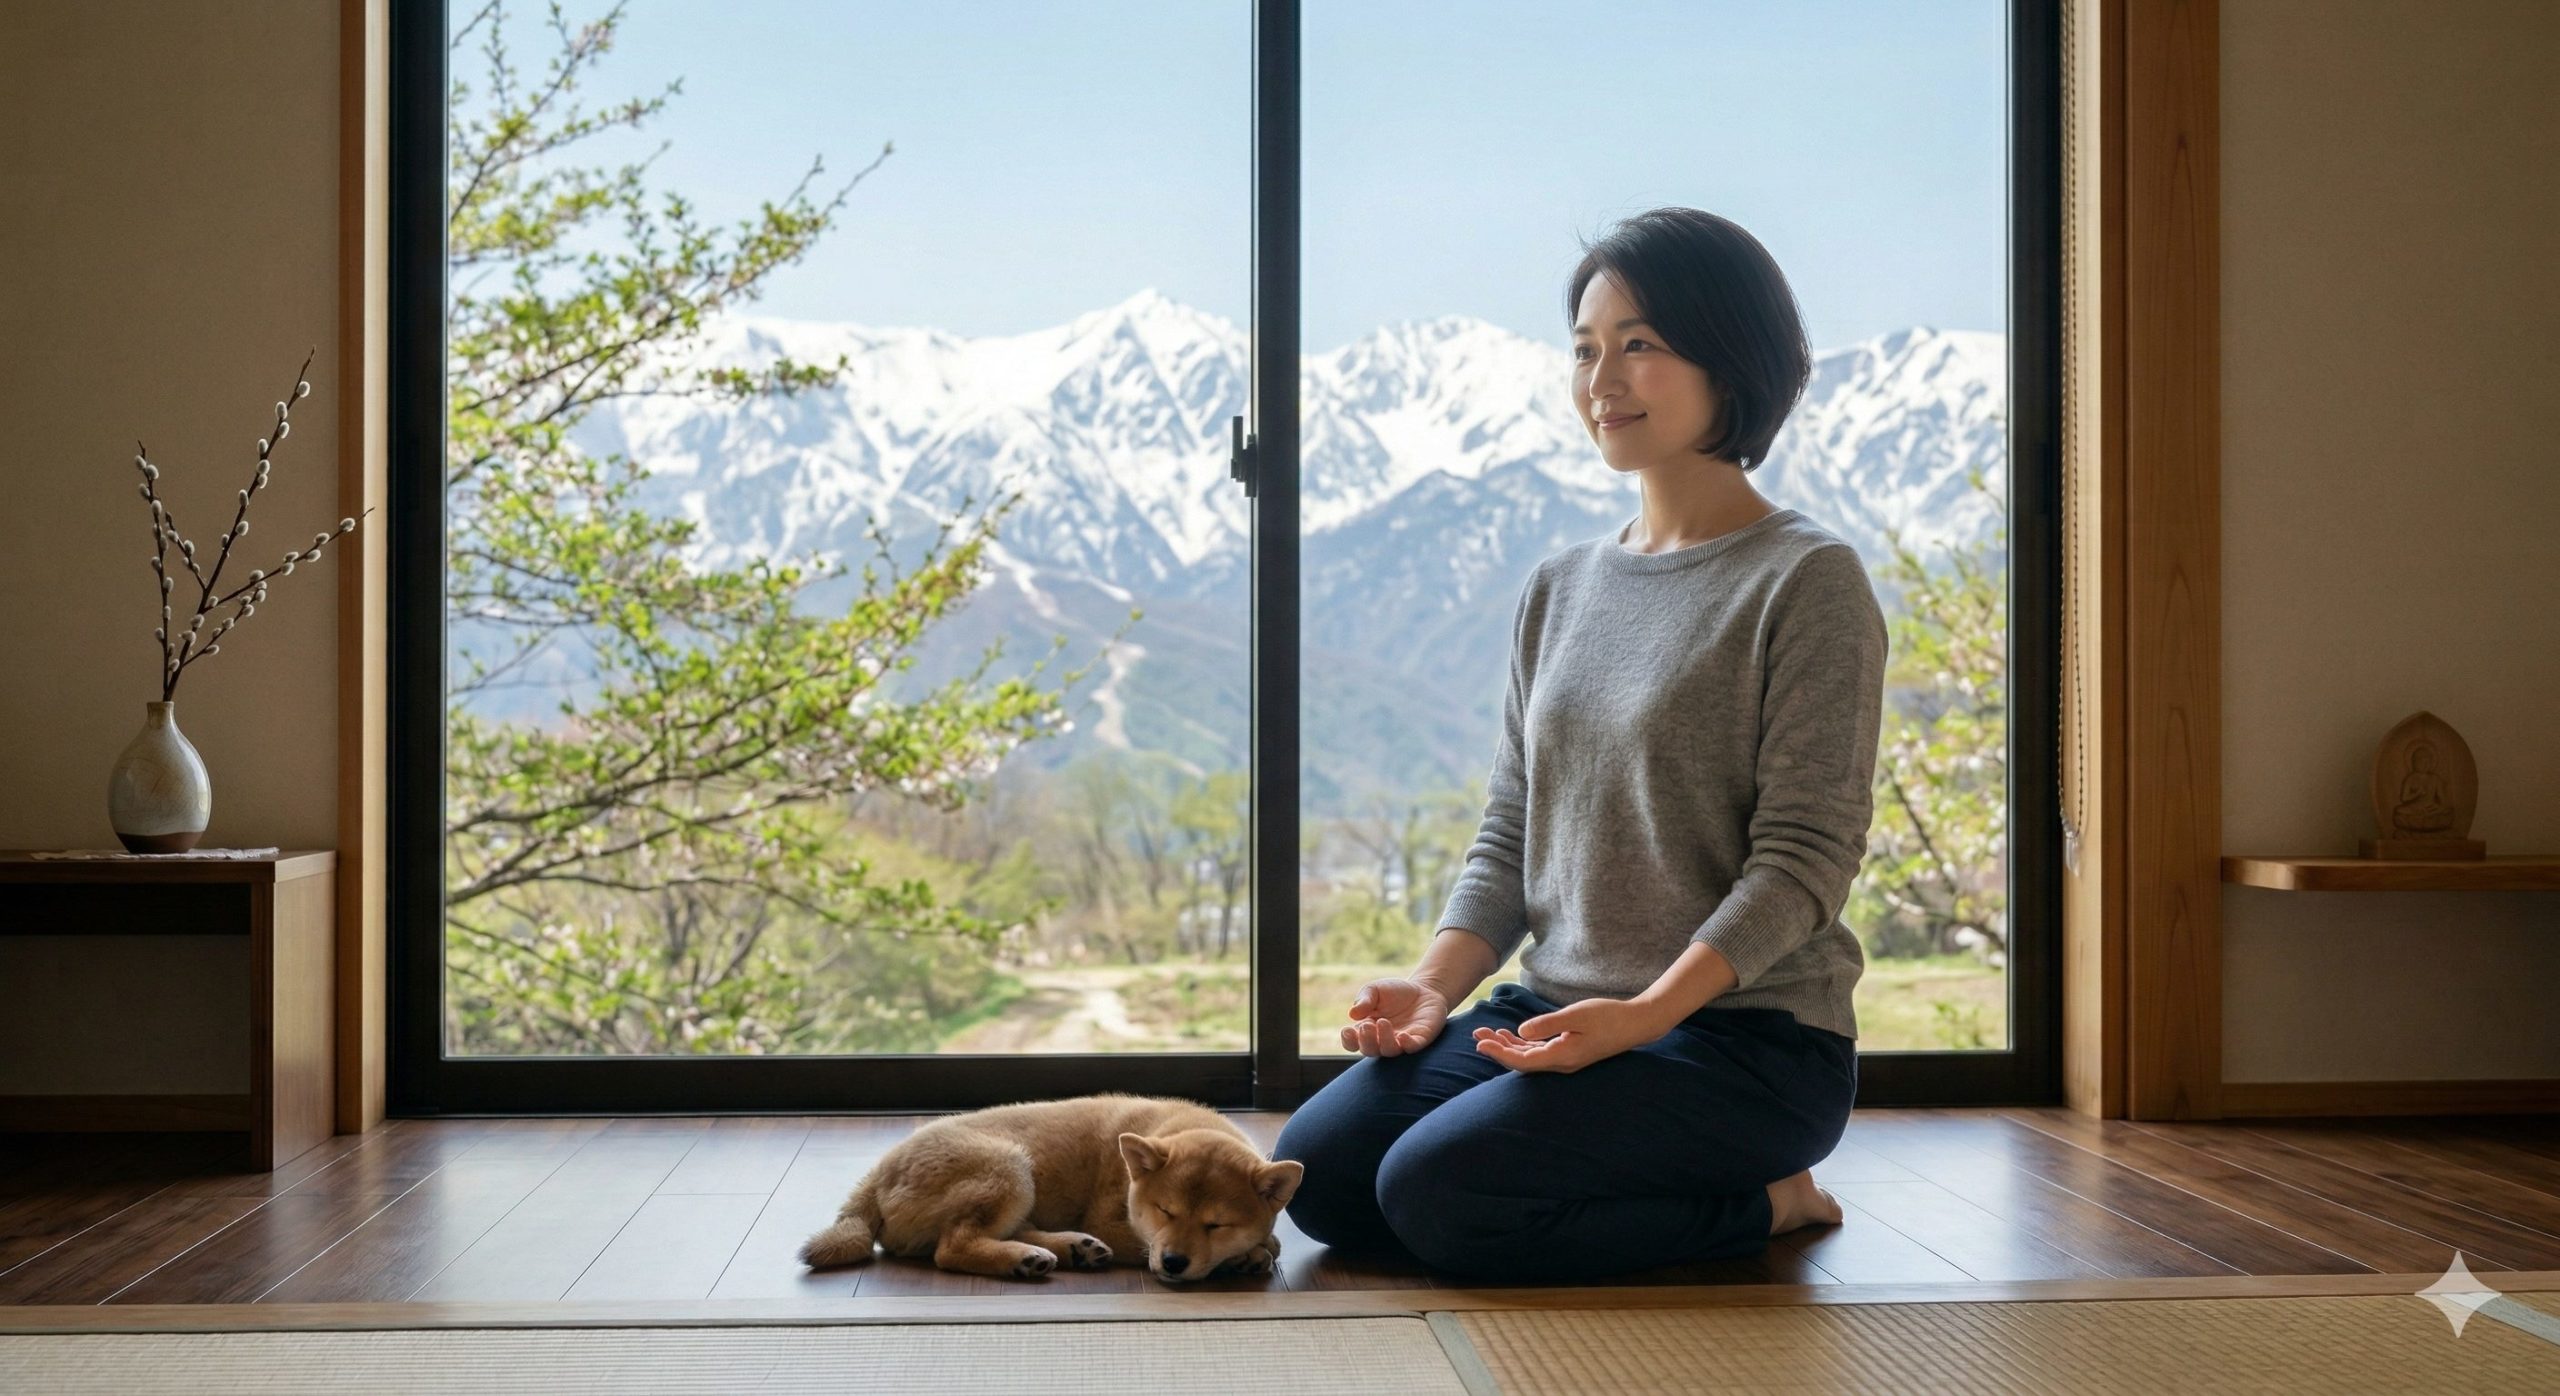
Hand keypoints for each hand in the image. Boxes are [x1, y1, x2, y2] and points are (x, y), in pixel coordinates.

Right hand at [1341, 978, 1450, 1056]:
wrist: (1424, 989)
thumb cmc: (1395, 992)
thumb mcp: (1375, 989)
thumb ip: (1363, 999)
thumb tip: (1352, 1014)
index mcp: (1367, 1030)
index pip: (1352, 1043)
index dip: (1348, 1040)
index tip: (1348, 1030)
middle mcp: (1381, 1040)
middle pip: (1369, 1050)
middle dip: (1366, 1040)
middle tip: (1368, 1025)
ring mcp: (1400, 1042)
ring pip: (1389, 1050)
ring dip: (1384, 1040)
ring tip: (1383, 1022)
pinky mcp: (1419, 1040)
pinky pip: (1411, 1048)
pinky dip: (1407, 1044)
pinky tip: (1403, 1035)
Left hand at [1474, 996, 1669, 1073]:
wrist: (1636, 1024)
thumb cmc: (1608, 1016)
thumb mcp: (1576, 1015)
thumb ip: (1548, 1025)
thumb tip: (1520, 1033)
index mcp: (1562, 1057)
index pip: (1522, 1062)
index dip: (1498, 1053)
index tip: (1480, 1042)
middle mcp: (1561, 1063)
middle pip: (1521, 1062)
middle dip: (1497, 1049)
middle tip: (1477, 1034)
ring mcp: (1565, 1059)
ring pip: (1529, 1058)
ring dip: (1507, 1047)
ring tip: (1487, 1033)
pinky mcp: (1568, 1052)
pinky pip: (1539, 1053)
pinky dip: (1523, 1045)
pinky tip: (1511, 1035)